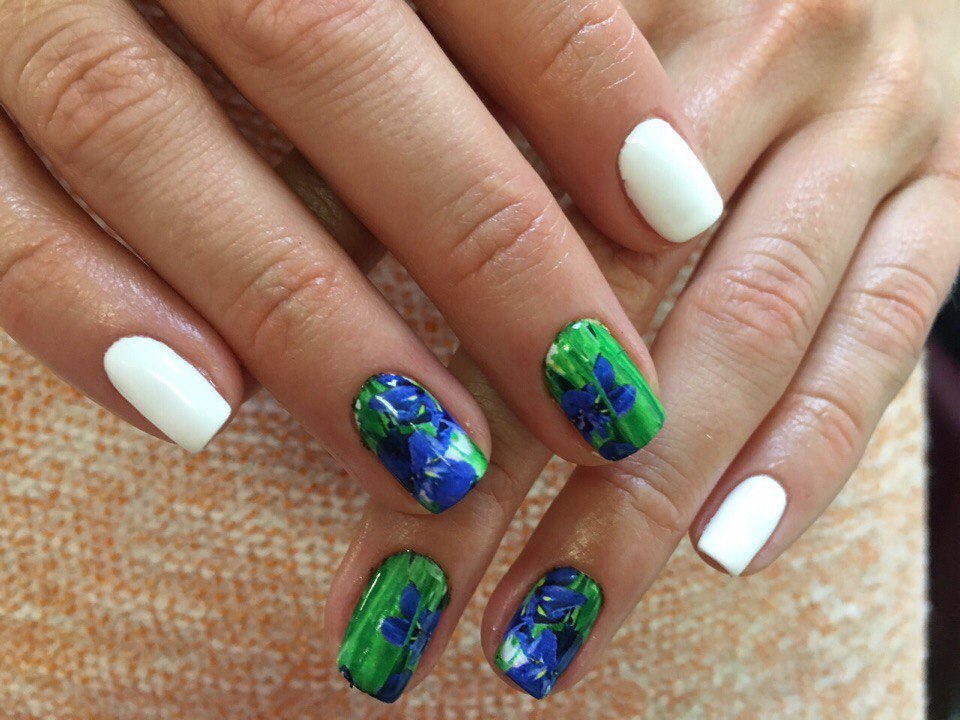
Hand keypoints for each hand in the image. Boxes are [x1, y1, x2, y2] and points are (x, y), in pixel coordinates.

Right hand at [0, 0, 723, 515]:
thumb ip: (472, 17)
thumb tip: (620, 157)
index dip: (579, 79)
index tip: (679, 216)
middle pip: (333, 58)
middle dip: (481, 242)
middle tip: (600, 399)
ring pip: (151, 141)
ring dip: (306, 318)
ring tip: (432, 462)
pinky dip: (78, 309)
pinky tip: (201, 412)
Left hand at [322, 0, 959, 701]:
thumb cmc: (680, 6)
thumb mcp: (553, 42)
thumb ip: (450, 139)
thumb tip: (298, 270)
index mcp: (617, 10)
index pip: (489, 208)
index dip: (397, 361)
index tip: (333, 498)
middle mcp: (755, 47)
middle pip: (606, 295)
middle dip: (501, 475)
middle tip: (409, 616)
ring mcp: (869, 123)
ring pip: (743, 333)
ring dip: (639, 505)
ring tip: (546, 632)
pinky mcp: (951, 187)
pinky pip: (886, 331)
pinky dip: (809, 450)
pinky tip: (727, 555)